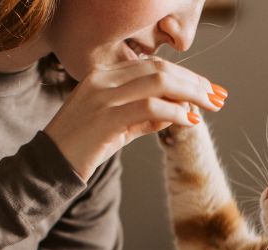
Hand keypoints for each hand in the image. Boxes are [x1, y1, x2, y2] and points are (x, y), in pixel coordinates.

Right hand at [44, 57, 227, 181]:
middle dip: (194, 82)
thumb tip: (179, 113)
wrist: (50, 166)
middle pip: (159, 69)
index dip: (185, 75)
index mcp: (103, 75)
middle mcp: (102, 79)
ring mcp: (103, 96)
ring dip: (190, 93)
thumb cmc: (84, 148)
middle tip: (218, 97)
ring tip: (210, 107)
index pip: (152, 65)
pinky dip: (175, 112)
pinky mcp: (106, 118)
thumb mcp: (117, 128)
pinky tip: (190, 120)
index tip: (208, 88)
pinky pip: (149, 107)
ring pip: (158, 82)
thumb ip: (144, 118)